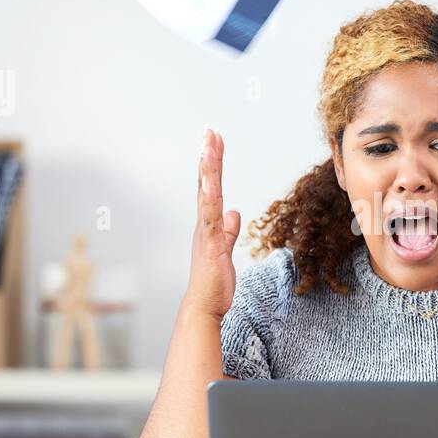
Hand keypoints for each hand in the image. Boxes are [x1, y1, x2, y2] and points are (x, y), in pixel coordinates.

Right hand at [184, 125, 241, 320]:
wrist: (204, 306)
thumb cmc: (213, 283)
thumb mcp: (225, 250)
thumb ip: (229, 231)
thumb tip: (234, 214)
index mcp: (208, 224)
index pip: (211, 187)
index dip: (212, 164)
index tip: (214, 141)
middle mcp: (203, 224)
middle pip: (206, 183)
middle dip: (208, 157)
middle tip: (209, 131)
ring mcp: (205, 233)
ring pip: (206, 195)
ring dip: (208, 170)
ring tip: (209, 145)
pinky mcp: (210, 244)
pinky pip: (210, 217)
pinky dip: (210, 199)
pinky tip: (212, 183)